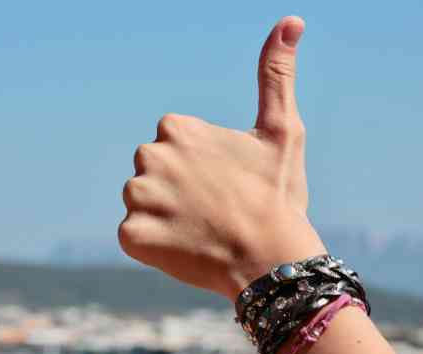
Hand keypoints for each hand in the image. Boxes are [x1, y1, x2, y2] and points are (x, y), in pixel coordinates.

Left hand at [118, 16, 325, 300]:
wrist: (272, 260)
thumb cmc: (277, 196)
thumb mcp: (281, 131)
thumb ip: (276, 75)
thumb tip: (291, 20)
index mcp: (177, 128)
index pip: (173, 145)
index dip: (199, 167)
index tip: (223, 184)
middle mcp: (149, 156)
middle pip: (153, 173)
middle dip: (176, 189)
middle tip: (212, 209)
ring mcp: (138, 198)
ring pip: (142, 204)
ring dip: (164, 217)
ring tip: (200, 230)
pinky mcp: (131, 236)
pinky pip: (134, 236)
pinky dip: (154, 245)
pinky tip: (184, 248)